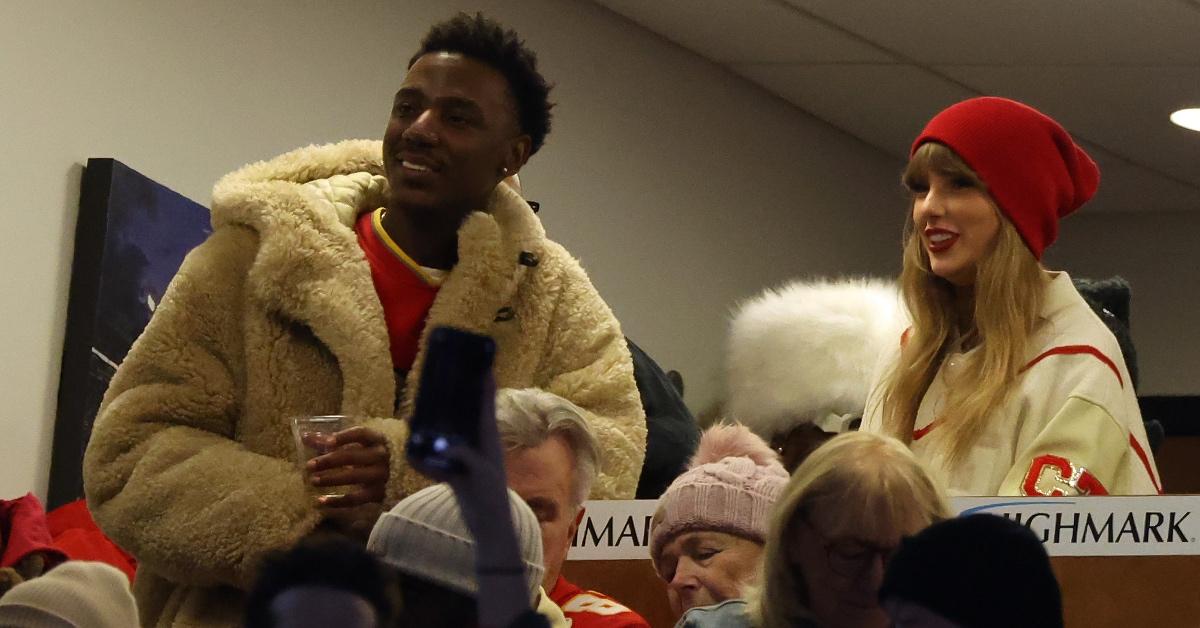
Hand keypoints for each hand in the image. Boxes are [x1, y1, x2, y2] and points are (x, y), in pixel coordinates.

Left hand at [306, 426, 389, 508]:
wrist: (391, 473)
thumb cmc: (365, 453)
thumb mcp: (352, 444)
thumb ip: (328, 441)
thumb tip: (304, 437)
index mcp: (375, 439)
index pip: (361, 433)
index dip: (344, 437)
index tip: (327, 442)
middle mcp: (381, 456)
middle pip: (354, 456)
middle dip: (330, 461)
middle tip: (310, 465)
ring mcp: (381, 475)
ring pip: (355, 477)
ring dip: (332, 479)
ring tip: (313, 481)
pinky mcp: (377, 493)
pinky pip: (355, 499)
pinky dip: (337, 501)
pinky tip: (320, 501)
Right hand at [413, 375, 509, 532]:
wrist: (487, 524)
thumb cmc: (488, 496)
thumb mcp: (478, 474)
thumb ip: (463, 458)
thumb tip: (445, 445)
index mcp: (488, 437)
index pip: (485, 402)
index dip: (484, 381)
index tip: (481, 361)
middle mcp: (477, 441)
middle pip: (466, 410)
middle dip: (457, 393)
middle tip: (441, 375)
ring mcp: (465, 453)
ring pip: (451, 427)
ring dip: (440, 416)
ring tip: (424, 403)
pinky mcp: (454, 467)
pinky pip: (438, 449)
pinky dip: (427, 445)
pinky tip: (414, 438)